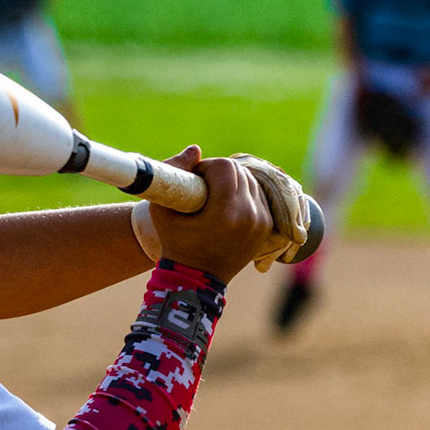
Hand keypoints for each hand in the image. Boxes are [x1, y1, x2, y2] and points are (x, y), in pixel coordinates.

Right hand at [144, 146, 276, 283]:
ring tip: (216, 199)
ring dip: (234, 183)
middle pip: (240, 171)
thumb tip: (196, 150)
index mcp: (224, 213)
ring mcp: (261, 221)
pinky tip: (229, 207)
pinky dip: (245, 195)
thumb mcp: (161, 210)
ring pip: (252, 181)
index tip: (196, 180)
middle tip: (204, 188)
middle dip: (220, 174)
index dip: (207, 167)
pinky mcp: (267, 226)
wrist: (196, 279)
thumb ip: (173, 173)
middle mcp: (249, 215)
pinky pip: (259, 196)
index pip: (225, 166)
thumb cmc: (174, 242)